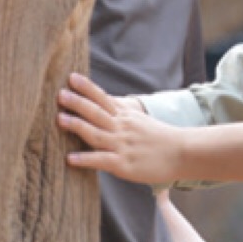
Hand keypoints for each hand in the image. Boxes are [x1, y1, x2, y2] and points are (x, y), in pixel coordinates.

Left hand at [57, 73, 182, 184]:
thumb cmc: (161, 138)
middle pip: (97, 112)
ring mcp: (122, 145)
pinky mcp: (123, 164)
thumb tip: (103, 104)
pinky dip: (85, 159)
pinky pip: (101, 160)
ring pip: (96, 134)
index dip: (87, 88)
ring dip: (77, 126)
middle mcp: (122, 127)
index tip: (71, 77)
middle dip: (78, 103)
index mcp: (125, 116)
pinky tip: (70, 158)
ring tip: (60, 119)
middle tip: (60, 94)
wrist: (182, 153)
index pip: (103, 98)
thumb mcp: (140, 120)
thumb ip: (121, 114)